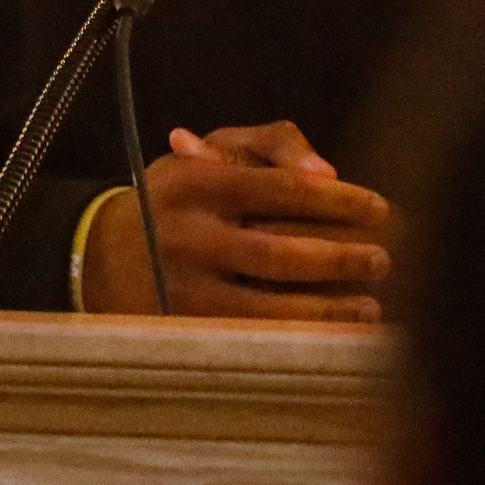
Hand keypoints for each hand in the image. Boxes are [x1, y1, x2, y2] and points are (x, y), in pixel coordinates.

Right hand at [80, 120, 393, 320]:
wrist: (100, 251)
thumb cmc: (181, 194)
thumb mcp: (217, 148)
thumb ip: (274, 142)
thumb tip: (327, 173)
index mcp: (200, 182)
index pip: (282, 190)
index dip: (340, 202)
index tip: (381, 210)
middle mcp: (189, 236)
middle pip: (278, 253)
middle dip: (339, 260)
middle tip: (383, 260)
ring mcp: (183, 289)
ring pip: (265, 307)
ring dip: (326, 310)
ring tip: (371, 306)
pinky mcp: (182, 330)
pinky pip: (248, 340)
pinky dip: (295, 341)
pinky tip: (332, 338)